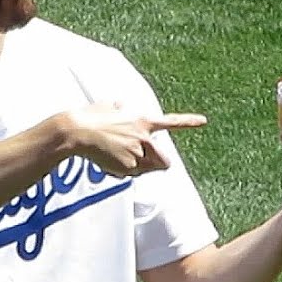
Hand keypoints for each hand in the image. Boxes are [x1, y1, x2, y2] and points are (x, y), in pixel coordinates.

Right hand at [63, 101, 206, 177]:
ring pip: (142, 171)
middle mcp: (144, 138)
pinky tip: (105, 161)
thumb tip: (119, 105)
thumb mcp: (108, 106)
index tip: (204, 121)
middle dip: (156, 166)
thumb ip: (118, 108)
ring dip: (133, 169)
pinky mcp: (127, 166)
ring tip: (113, 157)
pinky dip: (118, 172)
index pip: (171, 122)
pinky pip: (127, 175)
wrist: (77, 131)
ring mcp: (137, 153)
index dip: (188, 121)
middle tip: (139, 163)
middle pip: (164, 162)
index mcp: (142, 121)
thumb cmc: (89, 117)